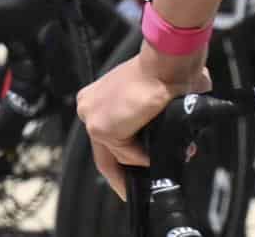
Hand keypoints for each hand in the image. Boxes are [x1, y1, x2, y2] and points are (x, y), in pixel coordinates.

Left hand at [76, 49, 209, 200]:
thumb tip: (166, 142)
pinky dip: (145, 158)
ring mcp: (92, 118)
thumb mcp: (149, 97)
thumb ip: (147, 120)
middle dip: (120, 175)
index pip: (105, 134)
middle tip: (132, 191)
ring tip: (164, 165)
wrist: (166, 63)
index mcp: (96, 96)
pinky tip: (159, 152)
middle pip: (103, 151)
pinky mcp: (103, 128)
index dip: (121, 155)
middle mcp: (87, 106)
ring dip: (143, 163)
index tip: (132, 172)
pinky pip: (127, 154)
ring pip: (118, 154)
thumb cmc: (165, 72)